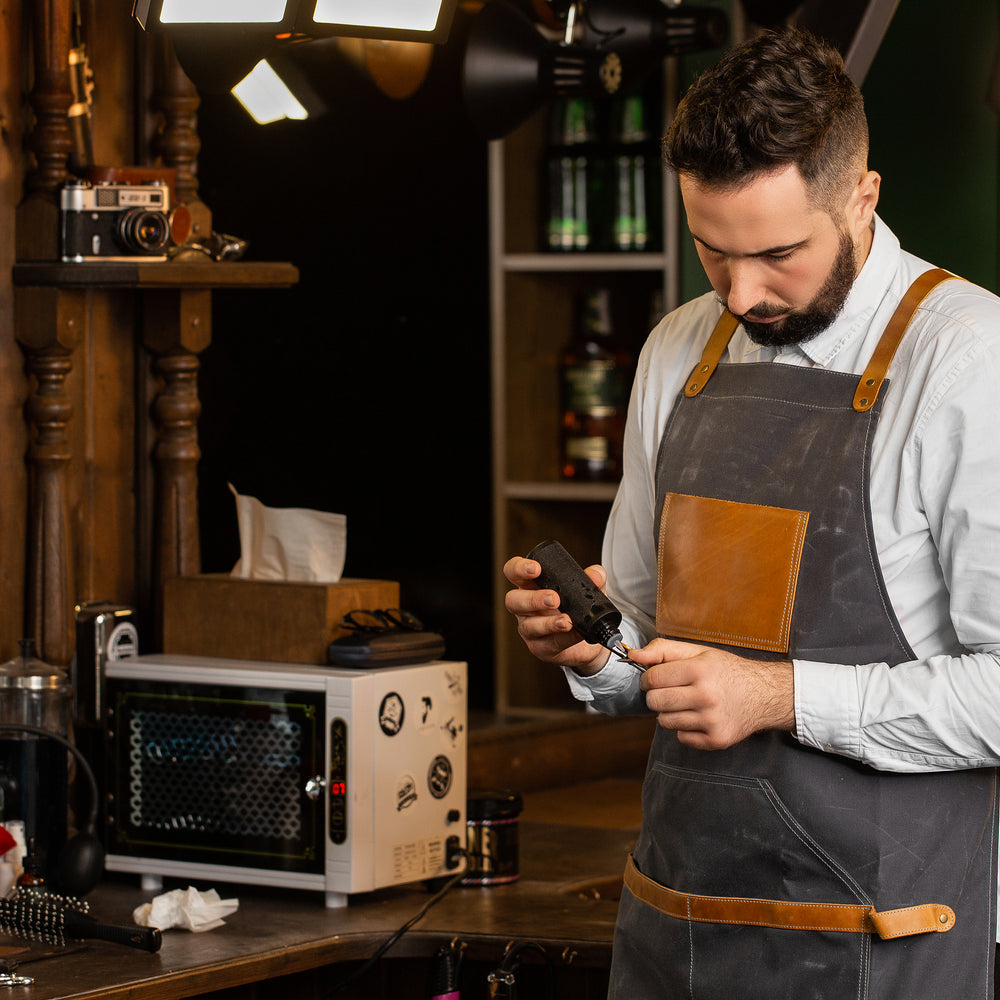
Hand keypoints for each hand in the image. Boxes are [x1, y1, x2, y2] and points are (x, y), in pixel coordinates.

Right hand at [502, 555, 610, 675]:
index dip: (519, 568)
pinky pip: (550, 644)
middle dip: (533, 599)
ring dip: (549, 623)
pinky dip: (565, 638)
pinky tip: (577, 633)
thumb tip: (596, 575)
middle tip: (554, 598)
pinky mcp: (541, 648)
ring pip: (529, 626)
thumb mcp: (586, 589)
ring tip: (567, 620)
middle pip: (513, 600)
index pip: (513, 572)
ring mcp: (530, 629)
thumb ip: (592, 578)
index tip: (536, 568)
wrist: (588, 641)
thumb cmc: (577, 609)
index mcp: (530, 585)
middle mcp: (524, 607)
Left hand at [631, 638, 794, 749]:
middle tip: (669, 691)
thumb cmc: (727, 671)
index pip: (653, 678)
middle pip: (655, 702)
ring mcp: (712, 720)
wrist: (764, 695)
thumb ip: (663, 650)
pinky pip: (681, 737)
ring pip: (664, 721)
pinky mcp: (716, 739)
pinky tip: (699, 717)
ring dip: (669, 712)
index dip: (647, 678)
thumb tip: (633, 655)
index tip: (653, 679)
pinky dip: (685, 728)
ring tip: (686, 703)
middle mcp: (706, 696)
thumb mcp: (698, 652)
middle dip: (656, 696)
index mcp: (700, 670)